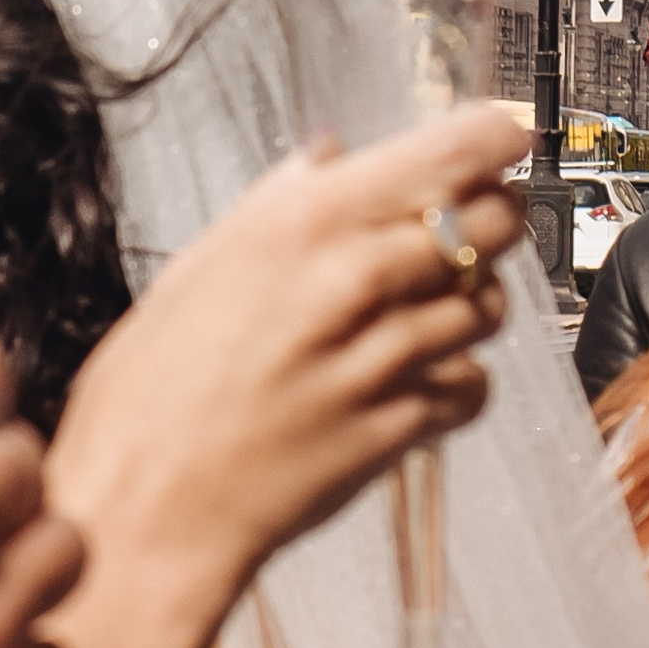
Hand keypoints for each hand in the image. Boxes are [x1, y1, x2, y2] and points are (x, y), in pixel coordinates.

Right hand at [47, 102, 529, 601]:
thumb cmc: (149, 395)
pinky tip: (408, 383)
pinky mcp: (405, 426)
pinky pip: (473, 385)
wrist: (143, 512)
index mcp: (303, 224)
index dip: (495, 137)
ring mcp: (388, 359)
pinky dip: (456, 381)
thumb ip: (276, 206)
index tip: (504, 135)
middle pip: (494, 223)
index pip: (453, 153)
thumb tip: (328, 158)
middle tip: (457, 233)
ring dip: (469, 304)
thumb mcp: (197, 270)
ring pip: (490, 306)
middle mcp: (357, 280)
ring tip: (416, 317)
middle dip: (487, 221)